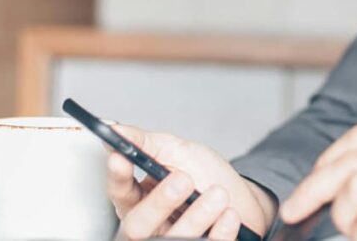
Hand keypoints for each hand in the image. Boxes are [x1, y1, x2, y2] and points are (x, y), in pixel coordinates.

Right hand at [106, 125, 276, 239]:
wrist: (240, 197)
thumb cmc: (205, 175)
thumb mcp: (177, 151)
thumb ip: (146, 142)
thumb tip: (116, 128)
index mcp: (138, 199)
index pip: (119, 192)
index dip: (118, 176)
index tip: (121, 157)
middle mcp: (150, 226)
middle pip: (136, 226)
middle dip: (160, 202)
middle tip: (184, 179)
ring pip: (171, 240)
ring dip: (197, 214)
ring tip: (218, 194)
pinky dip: (220, 231)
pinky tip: (229, 214)